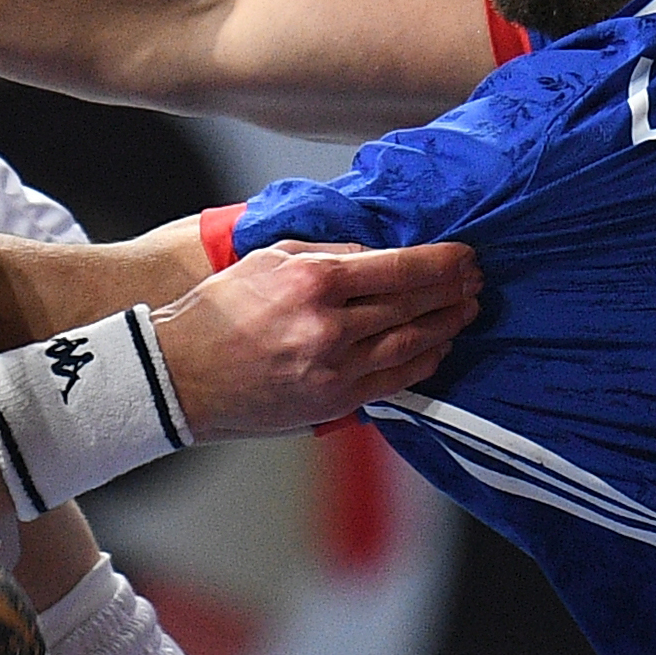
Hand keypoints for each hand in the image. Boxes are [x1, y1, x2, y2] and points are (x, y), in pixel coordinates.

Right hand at [151, 240, 481, 439]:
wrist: (179, 374)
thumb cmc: (217, 312)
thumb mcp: (266, 260)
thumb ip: (325, 253)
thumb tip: (376, 254)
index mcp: (312, 281)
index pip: (397, 267)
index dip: (440, 262)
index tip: (465, 255)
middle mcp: (329, 325)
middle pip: (411, 304)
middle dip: (451, 290)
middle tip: (476, 279)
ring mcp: (334, 368)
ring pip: (410, 342)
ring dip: (447, 324)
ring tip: (467, 309)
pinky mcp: (334, 401)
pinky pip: (394, 379)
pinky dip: (424, 361)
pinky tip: (439, 346)